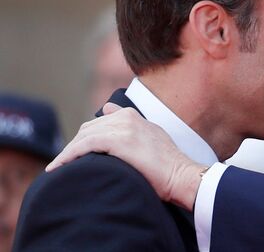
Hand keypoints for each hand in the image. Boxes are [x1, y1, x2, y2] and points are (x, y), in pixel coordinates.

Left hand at [46, 103, 205, 210]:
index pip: (99, 122)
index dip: (86, 137)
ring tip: (59, 168)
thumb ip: (130, 127)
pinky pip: (84, 145)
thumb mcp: (151, 138)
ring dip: (68, 152)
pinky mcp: (119, 141)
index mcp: (134, 116)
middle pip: (88, 128)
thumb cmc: (169, 166)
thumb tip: (107, 109)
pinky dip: (68, 156)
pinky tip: (59, 167)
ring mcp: (124, 127)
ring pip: (83, 136)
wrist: (182, 176)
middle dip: (74, 145)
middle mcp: (128, 117)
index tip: (79, 153)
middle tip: (65, 164)